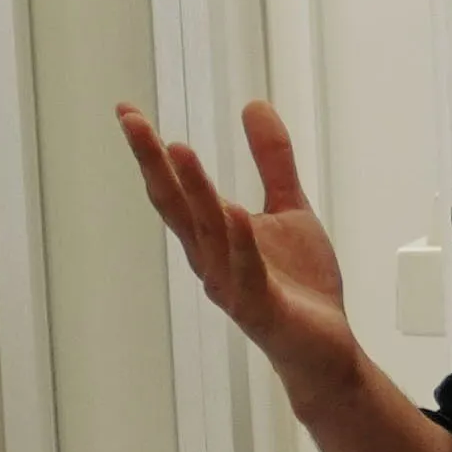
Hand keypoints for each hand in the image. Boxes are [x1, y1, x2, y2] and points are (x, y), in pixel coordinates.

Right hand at [119, 99, 356, 392]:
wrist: (324, 348)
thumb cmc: (299, 284)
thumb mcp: (287, 208)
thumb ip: (272, 160)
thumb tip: (253, 103)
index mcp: (212, 236)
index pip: (174, 189)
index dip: (151, 152)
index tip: (127, 111)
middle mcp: (211, 260)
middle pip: (176, 207)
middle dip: (154, 164)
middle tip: (132, 122)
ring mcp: (232, 286)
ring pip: (208, 234)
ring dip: (194, 192)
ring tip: (178, 149)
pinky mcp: (261, 309)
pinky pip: (247, 272)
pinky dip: (239, 242)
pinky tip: (233, 211)